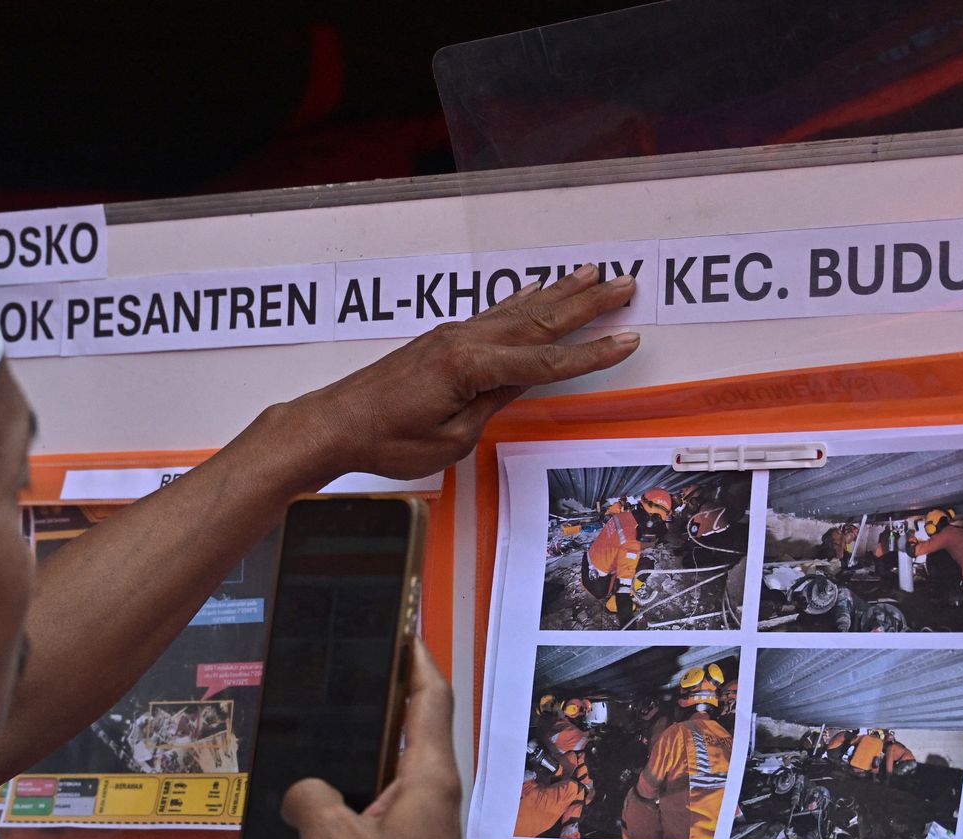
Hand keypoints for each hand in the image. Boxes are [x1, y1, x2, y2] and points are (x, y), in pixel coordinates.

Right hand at [210, 643, 465, 838]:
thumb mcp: (333, 834)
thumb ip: (307, 798)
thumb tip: (300, 795)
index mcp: (426, 779)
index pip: (429, 697)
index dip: (415, 656)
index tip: (399, 624)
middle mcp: (417, 807)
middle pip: (385, 748)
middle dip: (349, 726)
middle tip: (315, 693)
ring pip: (344, 815)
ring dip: (302, 815)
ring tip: (263, 794)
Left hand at [290, 264, 640, 481]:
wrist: (335, 424)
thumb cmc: (386, 439)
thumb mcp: (451, 439)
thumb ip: (489, 406)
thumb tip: (517, 384)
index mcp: (470, 368)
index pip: (546, 362)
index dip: (591, 354)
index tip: (627, 339)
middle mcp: (464, 341)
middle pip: (539, 321)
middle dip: (587, 304)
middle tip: (626, 285)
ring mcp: (452, 335)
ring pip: (518, 310)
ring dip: (559, 293)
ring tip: (594, 275)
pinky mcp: (442, 340)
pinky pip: (493, 314)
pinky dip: (521, 300)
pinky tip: (535, 290)